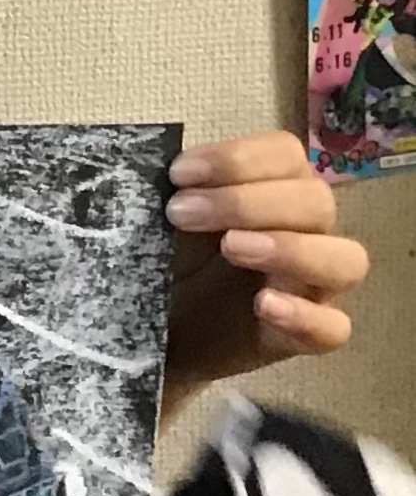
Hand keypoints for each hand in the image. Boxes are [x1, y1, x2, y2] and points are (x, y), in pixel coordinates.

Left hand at [162, 132, 368, 414]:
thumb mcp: (162, 223)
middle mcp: (306, 233)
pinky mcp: (300, 339)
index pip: (286, 155)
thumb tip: (154, 167)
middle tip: (180, 213)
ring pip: (345, 260)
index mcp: (274, 191)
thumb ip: (171, 193)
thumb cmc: (167, 264)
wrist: (151, 332)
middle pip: (316, 203)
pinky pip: (332, 329)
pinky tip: (263, 304)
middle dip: (246, 202)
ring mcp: (312, 289)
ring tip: (230, 247)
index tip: (179, 173)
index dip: (238, 158)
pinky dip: (304, 315)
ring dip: (290, 248)